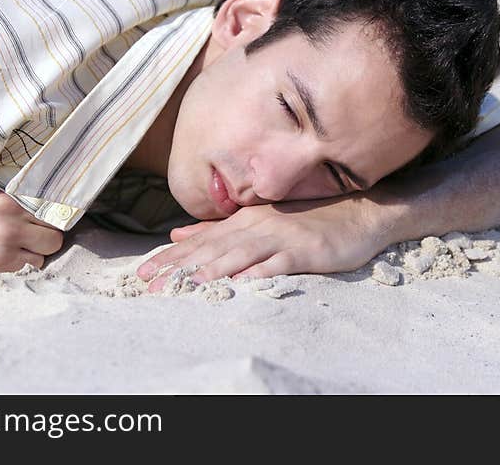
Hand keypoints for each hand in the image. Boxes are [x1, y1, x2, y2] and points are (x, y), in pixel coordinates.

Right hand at [0, 179, 64, 273]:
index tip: (53, 216)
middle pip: (54, 239)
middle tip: (37, 231)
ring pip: (42, 256)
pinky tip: (6, 250)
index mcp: (10, 201)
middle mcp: (9, 225)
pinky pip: (24, 267)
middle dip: (49, 235)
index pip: (54, 213)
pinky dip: (20, 260)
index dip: (55, 215)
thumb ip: (21, 189)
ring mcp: (2, 248)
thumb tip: (54, 185)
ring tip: (21, 241)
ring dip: (35, 250)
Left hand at [136, 194, 393, 291]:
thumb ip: (219, 230)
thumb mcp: (259, 222)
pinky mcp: (305, 250)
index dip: (170, 258)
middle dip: (179, 267)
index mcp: (243, 222)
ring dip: (213, 269)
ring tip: (187, 285)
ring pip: (240, 255)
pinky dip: (260, 271)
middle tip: (149, 284)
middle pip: (212, 249)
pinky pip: (279, 263)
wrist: (358, 214)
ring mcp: (281, 237)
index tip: (141, 274)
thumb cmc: (307, 220)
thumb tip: (178, 235)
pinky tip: (243, 282)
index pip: (200, 242)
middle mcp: (257, 226)